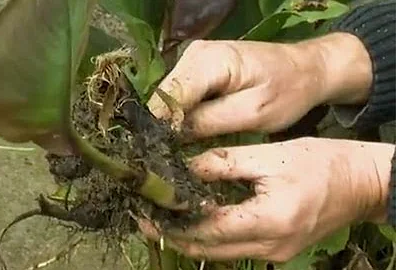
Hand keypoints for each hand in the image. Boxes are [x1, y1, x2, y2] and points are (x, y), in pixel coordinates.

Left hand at [139, 138, 393, 261]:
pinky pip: (233, 250)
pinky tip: (194, 221)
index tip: (145, 209)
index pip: (208, 227)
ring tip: (161, 219)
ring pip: (218, 254)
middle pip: (208, 249)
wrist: (361, 183)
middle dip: (173, 235)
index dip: (173, 220)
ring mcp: (274, 255)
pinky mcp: (276, 252)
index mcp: (270, 220)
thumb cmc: (321, 162)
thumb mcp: (270, 155)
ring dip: (188, 238)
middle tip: (143, 218)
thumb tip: (185, 168)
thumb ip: (224, 164)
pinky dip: (210, 238)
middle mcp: (270, 247)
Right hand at [148, 33, 371, 138]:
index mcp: (211, 60)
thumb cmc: (288, 91)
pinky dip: (180, 115)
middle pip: (164, 96)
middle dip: (163, 126)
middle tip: (165, 160)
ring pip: (168, 97)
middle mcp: (194, 54)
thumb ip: (209, 122)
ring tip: (172, 152)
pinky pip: (179, 95)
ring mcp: (193, 59)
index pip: (170, 96)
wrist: (305, 69)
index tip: (160, 157)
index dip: (161, 127)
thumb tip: (171, 136)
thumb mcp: (252, 113)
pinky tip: (183, 135)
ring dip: (169, 122)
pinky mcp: (196, 68)